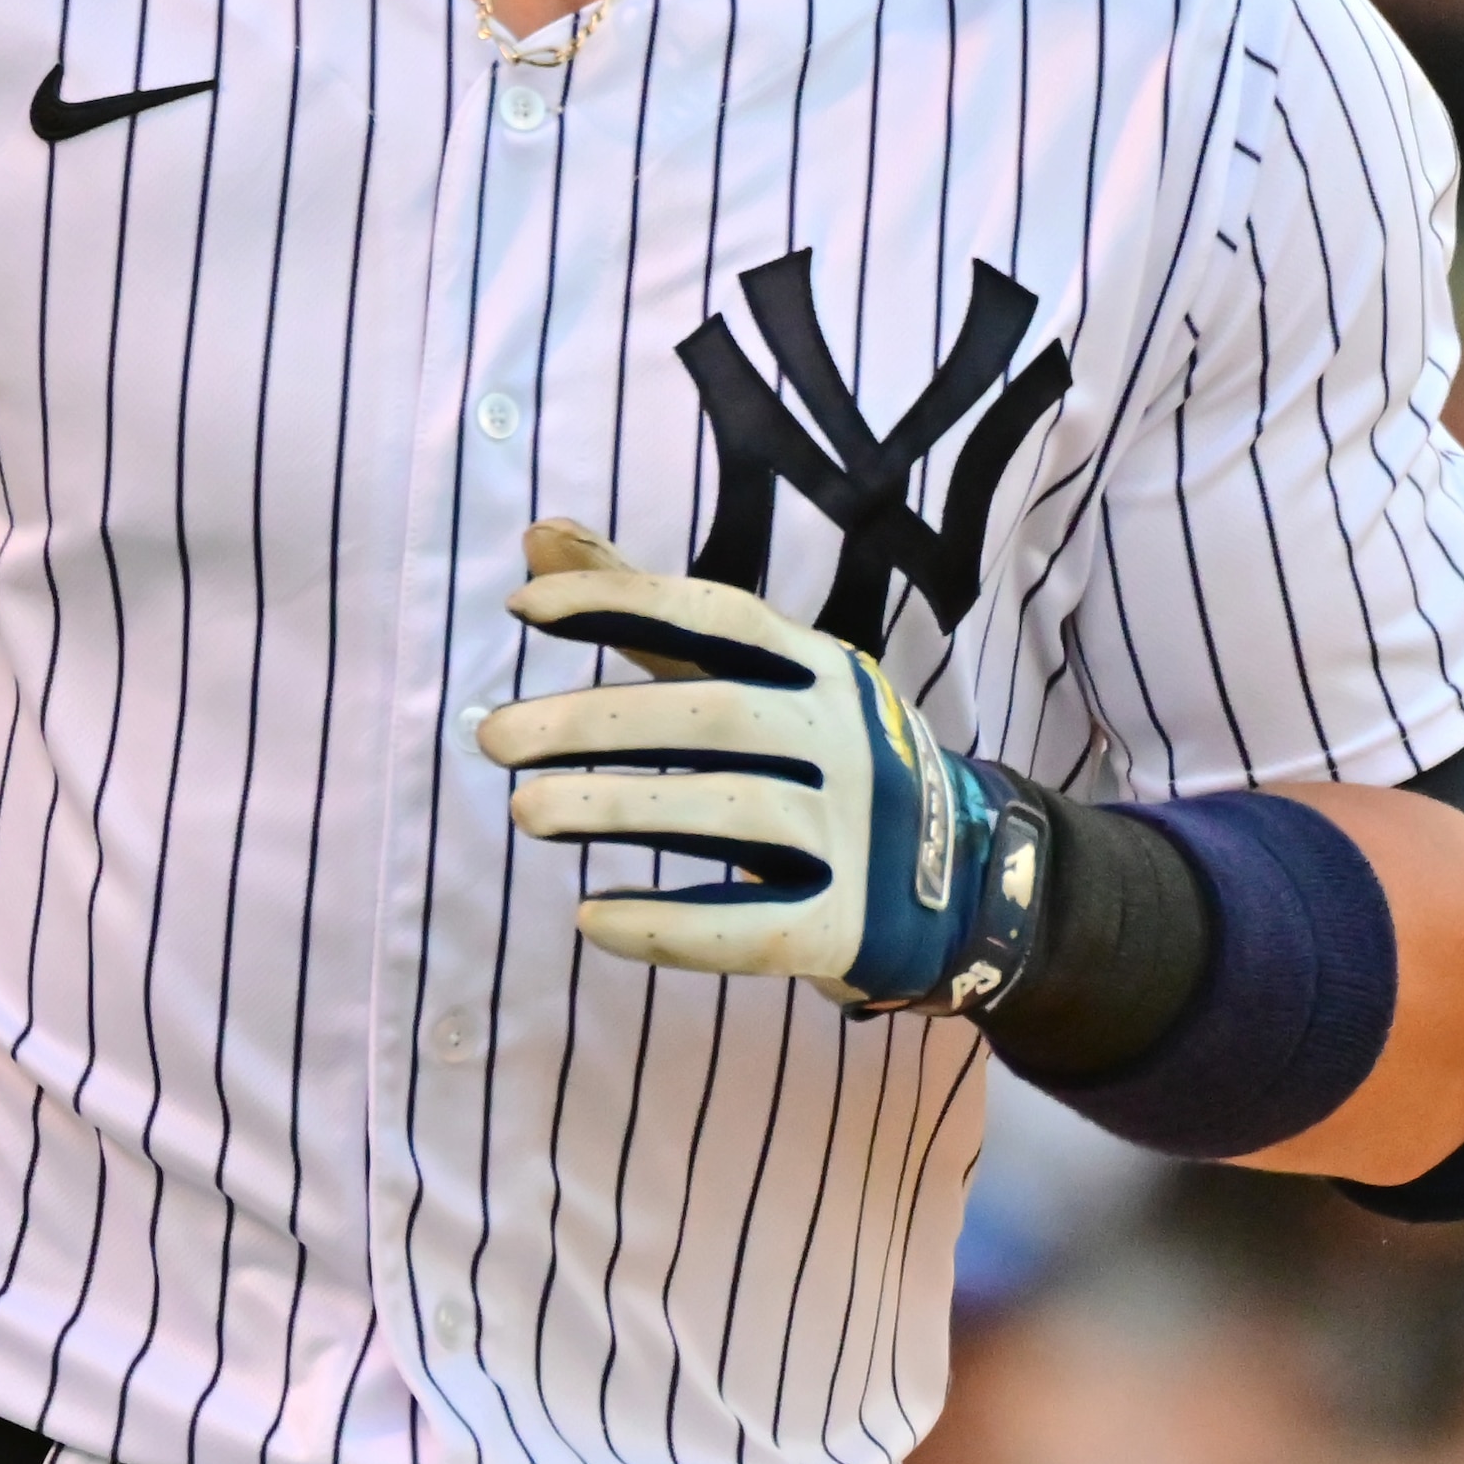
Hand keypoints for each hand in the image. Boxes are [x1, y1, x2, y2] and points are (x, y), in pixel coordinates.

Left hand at [474, 522, 1038, 1011]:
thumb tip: (537, 535)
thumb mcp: (753, 678)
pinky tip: (593, 919)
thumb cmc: (824, 761)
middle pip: (714, 716)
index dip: (623, 602)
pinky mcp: (851, 926)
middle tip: (492, 738)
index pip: (717, 615)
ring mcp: (857, 833)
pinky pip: (756, 928)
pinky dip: (671, 926)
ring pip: (735, 813)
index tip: (523, 605)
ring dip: (621, 808)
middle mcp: (845, 737)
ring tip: (525, 811)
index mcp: (820, 666)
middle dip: (596, 722)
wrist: (971, 880)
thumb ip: (646, 615)